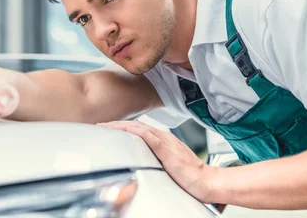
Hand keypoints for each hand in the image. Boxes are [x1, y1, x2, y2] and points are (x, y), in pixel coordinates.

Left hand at [98, 120, 219, 203]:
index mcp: (161, 140)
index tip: (107, 129)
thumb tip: (141, 161)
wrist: (206, 181)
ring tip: (104, 126)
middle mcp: (162, 137)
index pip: (137, 130)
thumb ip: (155, 158)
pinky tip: (122, 129)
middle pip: (133, 126)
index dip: (120, 128)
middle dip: (115, 125)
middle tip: (100, 125)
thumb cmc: (189, 176)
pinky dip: (132, 130)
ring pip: (137, 127)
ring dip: (119, 126)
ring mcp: (164, 141)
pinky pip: (146, 135)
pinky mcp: (165, 148)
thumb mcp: (167, 164)